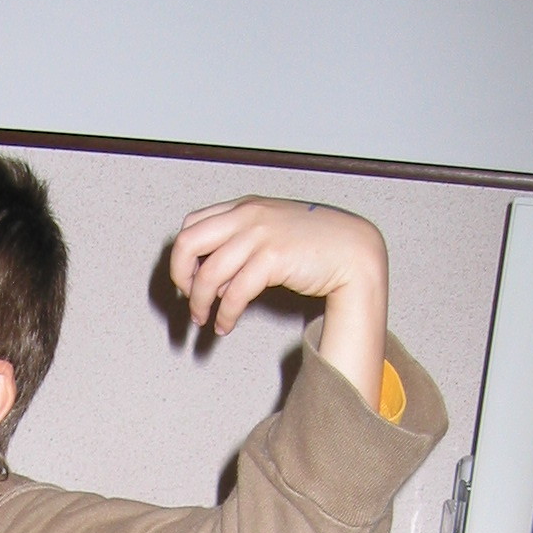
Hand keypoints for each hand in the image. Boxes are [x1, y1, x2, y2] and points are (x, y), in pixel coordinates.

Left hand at [169, 198, 388, 410]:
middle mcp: (248, 215)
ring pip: (208, 273)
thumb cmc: (314, 245)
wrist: (352, 249)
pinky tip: (225, 325)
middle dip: (180, 276)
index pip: (193, 224)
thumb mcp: (271, 236)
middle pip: (188, 242)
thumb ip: (240, 252)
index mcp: (244, 207)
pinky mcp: (273, 257)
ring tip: (204, 320)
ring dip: (200, 303)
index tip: (187, 281)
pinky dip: (225, 314)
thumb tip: (214, 283)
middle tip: (188, 298)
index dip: (182, 257)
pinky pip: (234, 292)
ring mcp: (260, 234)